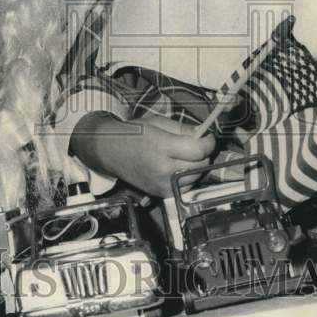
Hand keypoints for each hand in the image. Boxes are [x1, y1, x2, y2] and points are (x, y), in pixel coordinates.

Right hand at [71, 112, 215, 196]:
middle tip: (195, 144)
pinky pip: (186, 186)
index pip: (198, 150)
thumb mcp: (157, 122)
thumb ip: (183, 129)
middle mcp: (162, 170)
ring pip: (196, 178)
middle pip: (200, 165)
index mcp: (161, 147)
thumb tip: (203, 134)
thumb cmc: (132, 134)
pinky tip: (177, 166)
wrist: (109, 151)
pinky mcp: (161, 194)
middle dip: (202, 153)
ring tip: (183, 155)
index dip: (208, 141)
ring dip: (196, 166)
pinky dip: (187, 177)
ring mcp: (162, 185)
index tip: (207, 136)